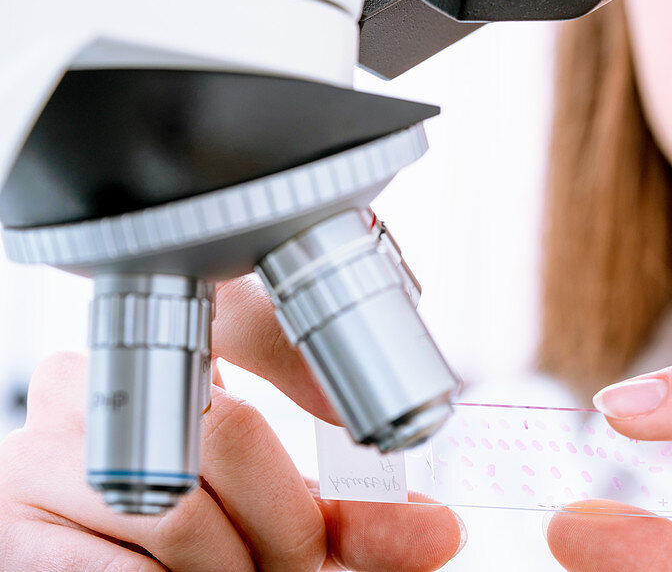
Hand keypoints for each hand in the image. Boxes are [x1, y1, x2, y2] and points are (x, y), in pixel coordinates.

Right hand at [0, 276, 464, 570]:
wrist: (72, 569)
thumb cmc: (179, 548)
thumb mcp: (270, 521)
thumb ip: (349, 521)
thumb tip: (437, 531)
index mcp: (160, 362)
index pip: (242, 316)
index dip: (312, 365)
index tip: (367, 430)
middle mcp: (93, 387)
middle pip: (231, 434)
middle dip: (288, 525)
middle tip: (301, 567)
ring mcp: (40, 454)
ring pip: (184, 511)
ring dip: (233, 570)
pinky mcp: (12, 529)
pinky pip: (123, 571)